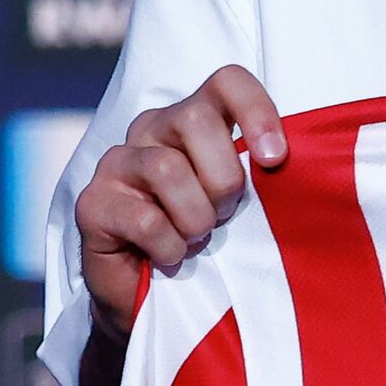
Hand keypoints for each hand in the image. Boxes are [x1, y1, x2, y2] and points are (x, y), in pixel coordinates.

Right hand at [77, 64, 286, 327]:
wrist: (154, 304)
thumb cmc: (210, 247)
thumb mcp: (246, 206)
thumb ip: (261, 176)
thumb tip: (293, 164)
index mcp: (194, 120)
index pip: (226, 81)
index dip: (255, 111)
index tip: (275, 159)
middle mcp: (152, 130)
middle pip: (195, 118)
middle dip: (223, 177)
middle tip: (224, 216)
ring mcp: (117, 164)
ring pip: (167, 168)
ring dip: (195, 217)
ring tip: (197, 240)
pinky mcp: (92, 204)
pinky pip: (144, 218)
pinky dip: (169, 247)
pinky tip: (170, 259)